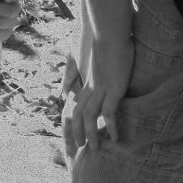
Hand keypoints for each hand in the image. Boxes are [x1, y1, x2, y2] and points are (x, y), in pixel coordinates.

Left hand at [60, 39, 133, 157]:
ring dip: (90, 134)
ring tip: (94, 148)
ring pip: (89, 117)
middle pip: (74, 116)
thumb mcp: (88, 58)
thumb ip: (78, 72)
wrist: (107, 31)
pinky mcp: (113, 87)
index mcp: (84, 83)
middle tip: (76, 151)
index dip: (68, 125)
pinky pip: (108, 111)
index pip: (70, 108)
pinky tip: (114, 137)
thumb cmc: (101, 42)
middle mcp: (88, 88)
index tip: (69, 140)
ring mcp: (100, 88)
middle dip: (74, 134)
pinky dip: (109, 126)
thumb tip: (71, 87)